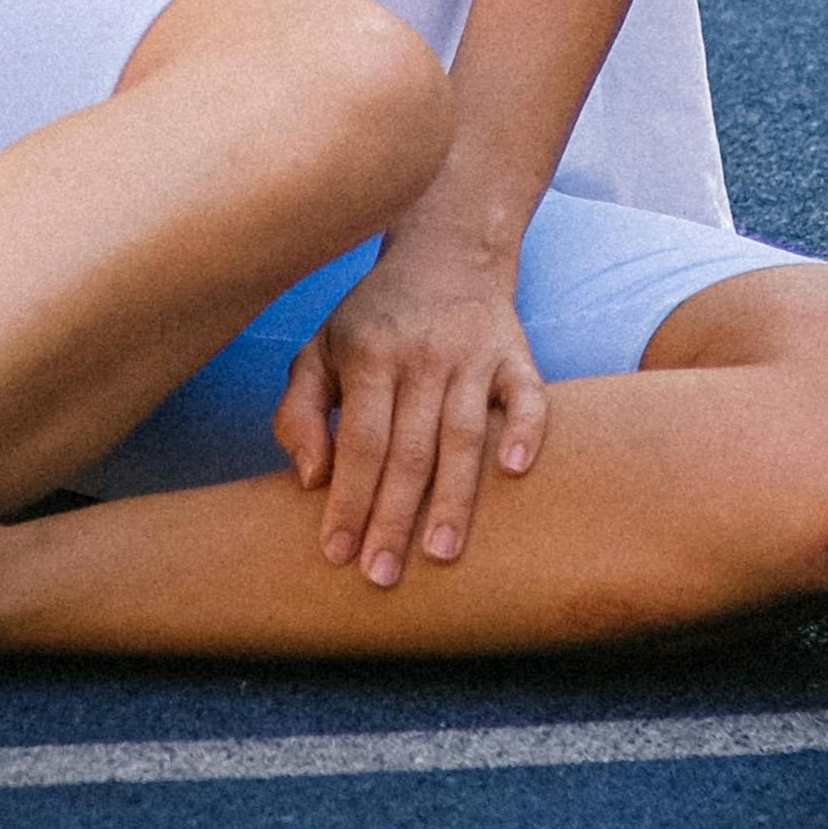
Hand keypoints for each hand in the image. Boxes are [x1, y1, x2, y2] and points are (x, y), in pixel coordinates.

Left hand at [276, 237, 542, 586]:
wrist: (446, 252)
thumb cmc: (373, 319)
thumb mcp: (319, 351)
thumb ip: (299, 413)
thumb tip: (312, 478)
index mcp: (368, 355)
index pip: (359, 443)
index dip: (349, 500)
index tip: (338, 554)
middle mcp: (421, 355)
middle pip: (408, 450)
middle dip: (394, 518)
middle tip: (383, 576)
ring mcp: (472, 354)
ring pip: (463, 435)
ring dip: (455, 498)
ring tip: (442, 553)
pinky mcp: (516, 353)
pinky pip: (528, 396)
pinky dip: (524, 430)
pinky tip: (515, 471)